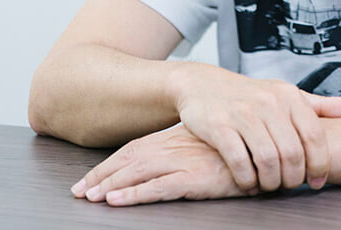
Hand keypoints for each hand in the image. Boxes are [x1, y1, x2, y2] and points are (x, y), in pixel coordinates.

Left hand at [71, 124, 245, 204]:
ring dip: (111, 186)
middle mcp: (173, 147)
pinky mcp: (195, 178)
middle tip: (79, 191)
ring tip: (91, 198)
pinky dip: (135, 195)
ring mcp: (183, 161)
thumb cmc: (235, 143)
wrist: (261, 140)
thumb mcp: (204, 142)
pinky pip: (158, 188)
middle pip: (128, 160)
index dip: (109, 165)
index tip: (89, 178)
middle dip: (101, 176)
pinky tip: (118, 202)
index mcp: (173, 138)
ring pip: (137, 173)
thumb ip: (183, 148)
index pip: (133, 150)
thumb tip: (163, 160)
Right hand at [173, 63, 340, 192]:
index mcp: (288, 95)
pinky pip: (239, 162)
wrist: (203, 85)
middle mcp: (268, 102)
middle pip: (292, 154)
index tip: (317, 180)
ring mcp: (242, 113)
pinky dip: (247, 180)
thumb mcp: (287, 94)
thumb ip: (322, 105)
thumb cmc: (250, 94)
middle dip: (293, 179)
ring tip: (269, 184)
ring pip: (268, 160)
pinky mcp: (219, 126)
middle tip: (289, 185)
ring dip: (271, 182)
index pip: (315, 136)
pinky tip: (248, 181)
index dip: (319, 165)